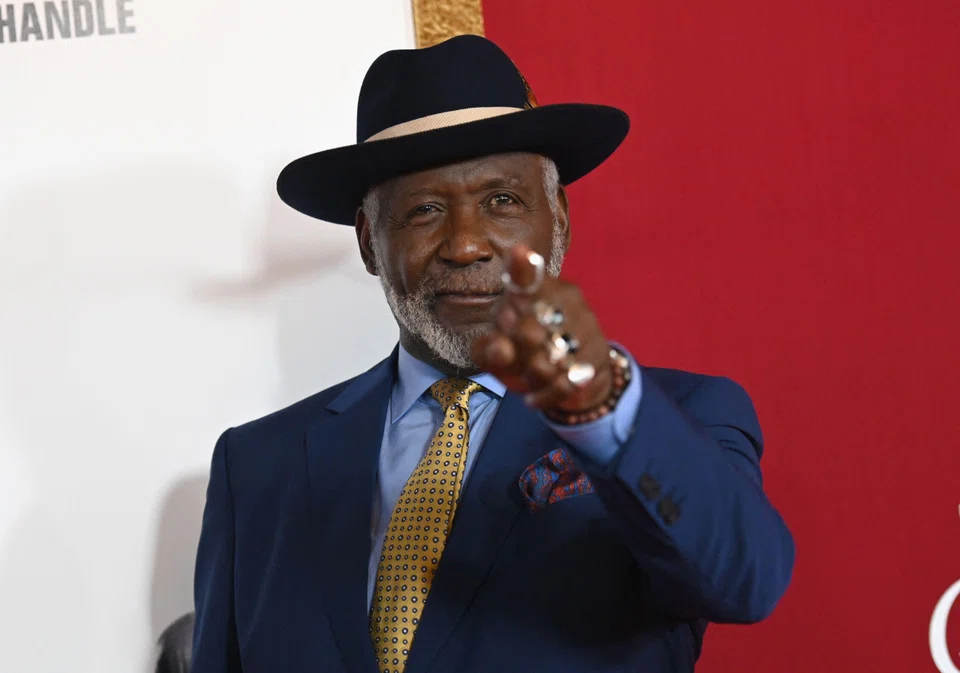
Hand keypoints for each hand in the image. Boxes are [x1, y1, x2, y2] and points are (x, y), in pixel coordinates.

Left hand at [471, 245, 613, 414]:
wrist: (570, 378)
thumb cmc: (521, 351)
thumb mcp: (494, 350)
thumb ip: (488, 349)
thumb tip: (501, 348)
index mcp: (536, 288)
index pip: (527, 277)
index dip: (520, 277)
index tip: (516, 267)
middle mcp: (565, 299)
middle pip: (528, 331)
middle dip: (515, 352)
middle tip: (515, 354)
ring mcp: (585, 327)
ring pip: (546, 361)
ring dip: (531, 376)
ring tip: (528, 375)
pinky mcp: (596, 357)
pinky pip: (563, 383)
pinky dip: (544, 394)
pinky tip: (534, 396)